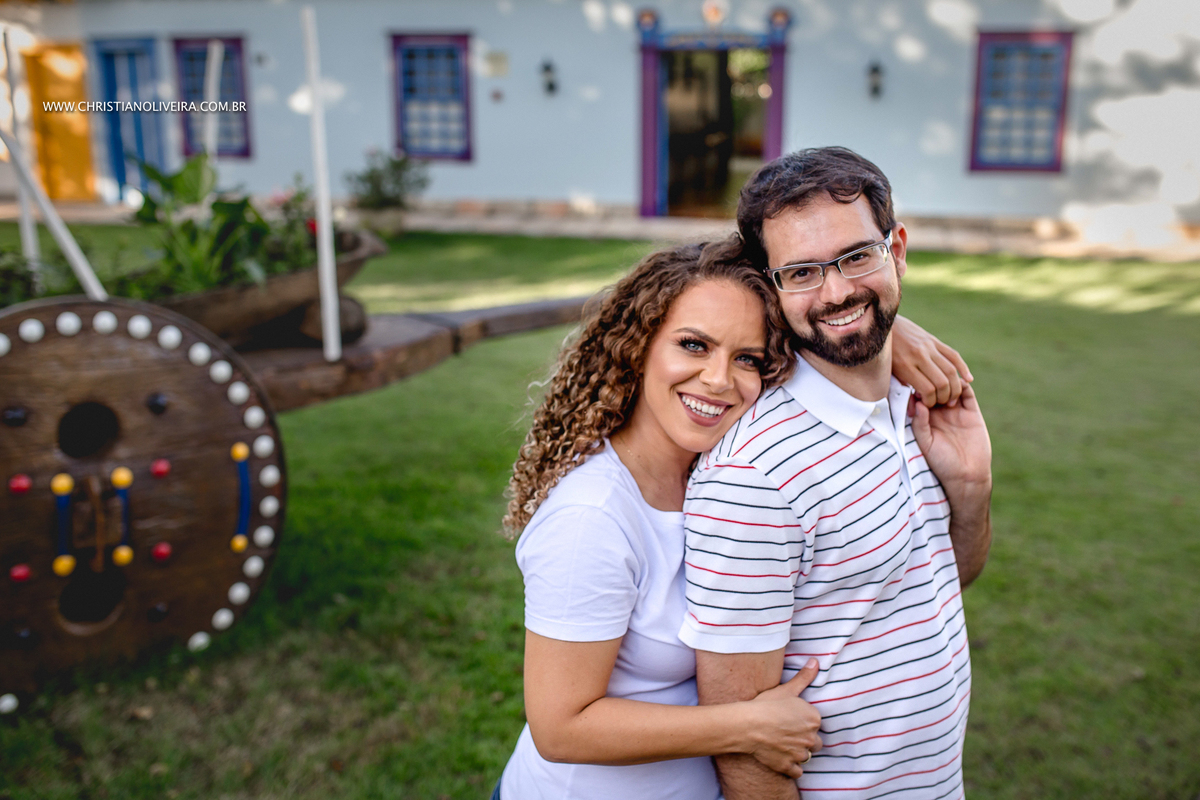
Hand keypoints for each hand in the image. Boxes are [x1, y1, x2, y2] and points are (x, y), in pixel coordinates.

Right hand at [744, 658, 823, 778]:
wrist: (746, 725)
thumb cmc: (765, 705)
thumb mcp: (785, 689)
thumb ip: (803, 678)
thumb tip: (815, 662)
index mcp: (814, 719)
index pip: (816, 723)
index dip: (804, 722)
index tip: (792, 719)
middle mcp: (811, 738)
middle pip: (815, 742)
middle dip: (805, 738)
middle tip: (788, 732)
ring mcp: (800, 754)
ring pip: (807, 756)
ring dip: (799, 752)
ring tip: (784, 744)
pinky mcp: (788, 767)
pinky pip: (797, 771)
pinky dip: (792, 767)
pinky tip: (782, 758)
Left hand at [891, 316, 972, 407]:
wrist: (883, 326)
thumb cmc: (884, 355)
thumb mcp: (889, 372)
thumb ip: (902, 388)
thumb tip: (913, 411)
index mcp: (905, 366)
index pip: (928, 389)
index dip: (931, 401)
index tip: (928, 404)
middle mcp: (919, 355)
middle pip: (942, 382)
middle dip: (945, 397)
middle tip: (942, 402)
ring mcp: (928, 346)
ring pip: (951, 370)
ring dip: (955, 386)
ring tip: (953, 396)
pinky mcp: (934, 340)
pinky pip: (953, 355)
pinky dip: (963, 368)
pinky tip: (968, 379)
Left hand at [910, 383, 991, 490]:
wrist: (966, 475)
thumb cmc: (941, 463)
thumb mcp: (926, 444)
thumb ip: (919, 424)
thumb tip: (917, 402)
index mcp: (924, 419)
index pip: (918, 397)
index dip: (915, 389)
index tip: (914, 389)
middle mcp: (939, 413)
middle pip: (933, 388)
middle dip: (931, 382)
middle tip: (930, 384)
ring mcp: (955, 411)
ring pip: (950, 387)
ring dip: (947, 382)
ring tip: (944, 389)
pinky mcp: (972, 412)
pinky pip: (967, 393)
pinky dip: (963, 385)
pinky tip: (959, 386)